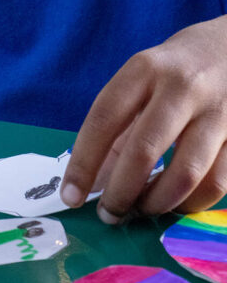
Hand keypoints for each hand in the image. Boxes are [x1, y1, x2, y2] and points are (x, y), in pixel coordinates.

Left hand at [61, 18, 226, 221]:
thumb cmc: (177, 68)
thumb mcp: (141, 80)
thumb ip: (119, 127)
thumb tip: (94, 183)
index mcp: (145, 69)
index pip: (104, 118)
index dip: (84, 162)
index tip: (70, 196)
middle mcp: (181, 87)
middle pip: (144, 150)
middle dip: (121, 192)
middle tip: (109, 214)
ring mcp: (218, 112)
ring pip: (185, 174)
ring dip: (158, 203)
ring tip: (142, 209)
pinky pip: (218, 183)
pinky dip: (192, 203)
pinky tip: (176, 203)